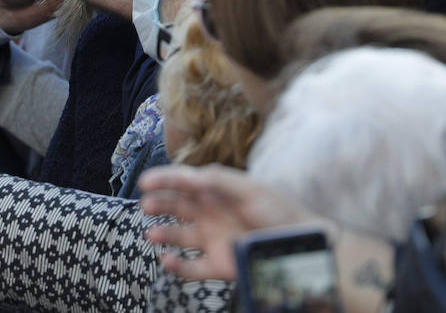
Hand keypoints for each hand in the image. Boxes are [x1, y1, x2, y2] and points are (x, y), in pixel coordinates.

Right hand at [139, 164, 316, 280]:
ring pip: (178, 236)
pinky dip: (177, 267)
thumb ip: (218, 181)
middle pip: (176, 206)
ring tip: (152, 235)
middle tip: (146, 205)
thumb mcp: (250, 188)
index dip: (163, 179)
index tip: (145, 182)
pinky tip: (167, 260)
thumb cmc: (278, 210)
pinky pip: (191, 268)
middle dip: (159, 204)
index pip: (183, 181)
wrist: (300, 245)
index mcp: (215, 191)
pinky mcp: (218, 265)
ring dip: (162, 234)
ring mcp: (212, 239)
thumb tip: (189, 178)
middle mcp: (210, 214)